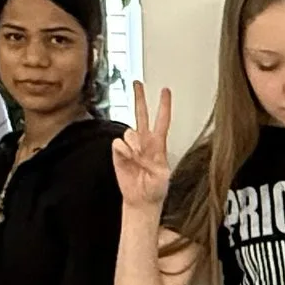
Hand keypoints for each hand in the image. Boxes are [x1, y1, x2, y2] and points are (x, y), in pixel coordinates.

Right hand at [113, 80, 173, 209]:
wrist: (142, 200)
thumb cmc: (155, 189)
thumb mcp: (163, 176)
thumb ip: (153, 160)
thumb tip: (138, 150)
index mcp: (159, 145)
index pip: (162, 121)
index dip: (164, 106)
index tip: (165, 91)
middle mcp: (144, 142)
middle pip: (142, 114)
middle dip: (139, 98)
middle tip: (137, 83)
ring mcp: (131, 147)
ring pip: (129, 132)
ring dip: (133, 144)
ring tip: (137, 159)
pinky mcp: (119, 153)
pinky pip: (118, 144)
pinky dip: (123, 151)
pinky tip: (127, 159)